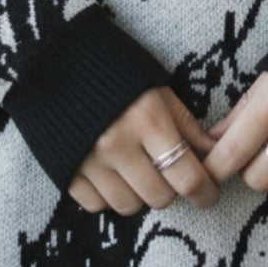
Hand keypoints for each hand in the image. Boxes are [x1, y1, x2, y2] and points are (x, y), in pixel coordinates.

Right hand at [68, 84, 221, 214]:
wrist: (54, 61)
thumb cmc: (115, 70)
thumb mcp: (157, 89)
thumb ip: (186, 125)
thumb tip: (213, 154)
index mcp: (147, 119)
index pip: (188, 177)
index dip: (206, 192)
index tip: (209, 192)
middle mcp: (118, 145)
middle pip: (160, 197)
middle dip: (171, 189)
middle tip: (170, 174)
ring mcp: (89, 162)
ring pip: (129, 206)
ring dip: (139, 194)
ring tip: (137, 169)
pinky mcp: (65, 173)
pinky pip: (97, 205)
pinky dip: (108, 195)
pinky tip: (110, 172)